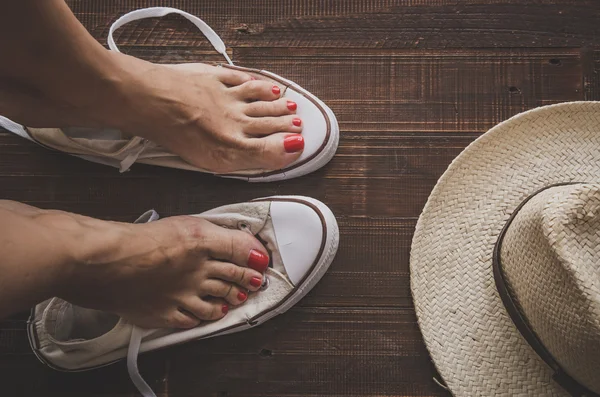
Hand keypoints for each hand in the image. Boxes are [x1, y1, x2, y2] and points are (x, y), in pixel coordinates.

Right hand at [60, 214, 269, 328]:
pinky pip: (192, 320)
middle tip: (254, 283)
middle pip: (233, 279)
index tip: (261, 261)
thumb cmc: (139, 238)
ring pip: (217, 303)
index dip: (256, 257)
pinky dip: (202, 318)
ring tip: (234, 300)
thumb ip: (217, 234)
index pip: (243, 251)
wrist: (105, 261)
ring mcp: (184, 296)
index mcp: (203, 244)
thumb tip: (244, 244)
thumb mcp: (185, 223)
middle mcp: (199, 273)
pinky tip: (205, 315)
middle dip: (247, 281)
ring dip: (229, 301)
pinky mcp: (167, 314)